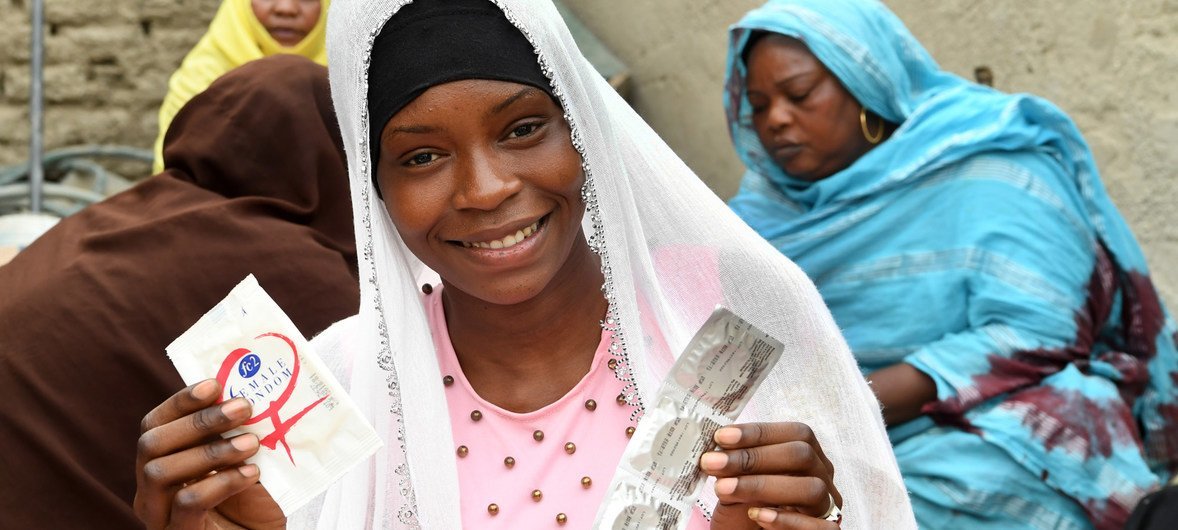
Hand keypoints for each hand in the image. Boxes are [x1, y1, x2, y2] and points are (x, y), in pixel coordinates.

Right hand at [134, 379, 285, 529]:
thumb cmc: (252, 505)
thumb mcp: (245, 462)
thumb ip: (237, 434)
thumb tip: (248, 394)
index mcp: (161, 464)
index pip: (155, 424)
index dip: (181, 401)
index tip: (215, 384)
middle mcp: (150, 490)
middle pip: (151, 444)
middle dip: (198, 421)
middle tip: (244, 407)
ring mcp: (159, 515)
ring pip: (160, 472)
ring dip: (210, 451)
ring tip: (252, 443)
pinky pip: (187, 502)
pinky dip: (221, 482)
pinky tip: (250, 473)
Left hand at [700, 422, 840, 528]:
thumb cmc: (744, 513)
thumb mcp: (736, 484)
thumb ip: (735, 467)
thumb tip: (718, 448)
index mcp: (807, 457)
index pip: (795, 434)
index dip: (758, 433)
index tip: (721, 438)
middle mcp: (822, 478)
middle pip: (802, 456)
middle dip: (754, 458)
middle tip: (714, 463)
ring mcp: (827, 506)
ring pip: (811, 489)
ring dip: (763, 486)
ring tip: (724, 489)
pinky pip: (819, 526)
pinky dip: (786, 519)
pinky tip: (757, 515)